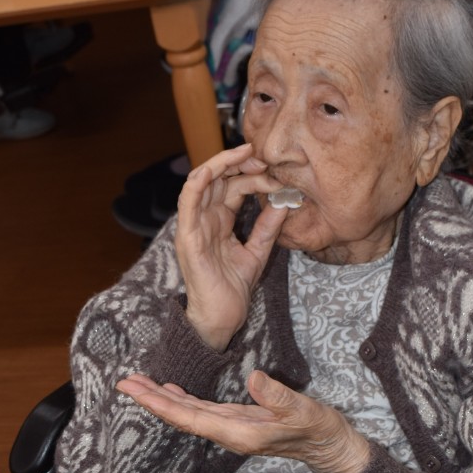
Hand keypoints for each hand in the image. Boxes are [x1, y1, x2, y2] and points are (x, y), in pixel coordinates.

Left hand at [117, 371, 370, 472]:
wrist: (330, 447)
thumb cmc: (319, 430)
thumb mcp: (303, 410)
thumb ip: (277, 396)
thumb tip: (254, 377)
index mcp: (239, 433)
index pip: (189, 418)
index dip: (160, 404)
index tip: (136, 391)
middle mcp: (229, 433)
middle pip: (181, 417)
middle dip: (152, 400)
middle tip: (124, 382)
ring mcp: (232, 428)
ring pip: (188, 413)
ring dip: (163, 398)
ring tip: (138, 383)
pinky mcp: (238, 420)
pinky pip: (202, 411)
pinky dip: (182, 399)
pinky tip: (171, 390)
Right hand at [176, 142, 286, 350]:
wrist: (222, 317)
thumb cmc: (233, 288)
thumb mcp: (257, 250)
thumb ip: (268, 226)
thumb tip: (285, 202)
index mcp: (218, 221)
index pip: (232, 186)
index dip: (253, 176)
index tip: (276, 177)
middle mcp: (204, 219)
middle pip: (218, 178)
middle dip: (239, 163)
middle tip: (262, 159)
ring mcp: (194, 225)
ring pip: (201, 181)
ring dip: (221, 164)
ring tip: (244, 156)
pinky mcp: (188, 236)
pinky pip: (187, 203)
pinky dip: (198, 183)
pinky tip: (213, 170)